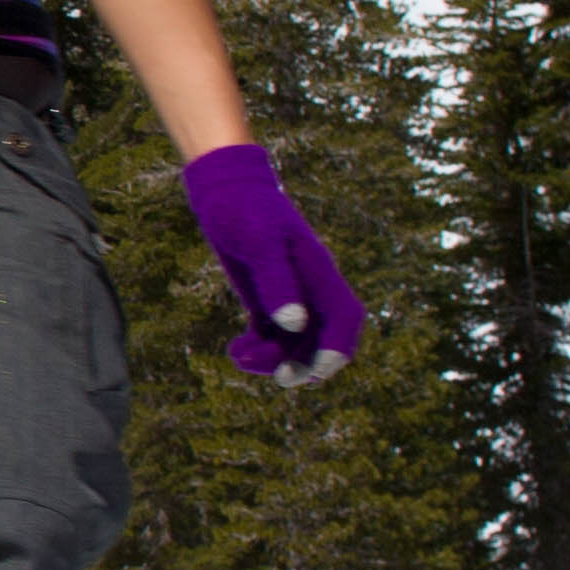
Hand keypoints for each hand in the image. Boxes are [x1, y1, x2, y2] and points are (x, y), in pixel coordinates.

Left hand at [182, 142, 363, 382]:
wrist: (224, 192)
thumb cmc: (244, 211)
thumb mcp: (258, 242)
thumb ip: (277, 281)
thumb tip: (294, 325)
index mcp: (319, 271)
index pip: (345, 317)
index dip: (338, 348)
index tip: (317, 371)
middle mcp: (310, 288)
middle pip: (324, 338)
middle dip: (306, 363)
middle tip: (280, 378)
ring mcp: (290, 295)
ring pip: (295, 343)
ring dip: (274, 358)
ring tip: (239, 355)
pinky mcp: (269, 300)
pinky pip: (272, 337)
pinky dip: (258, 349)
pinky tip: (235, 349)